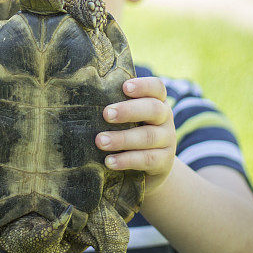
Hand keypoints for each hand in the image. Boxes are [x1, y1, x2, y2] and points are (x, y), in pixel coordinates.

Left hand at [95, 76, 175, 193]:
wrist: (152, 166)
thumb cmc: (132, 132)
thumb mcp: (129, 117)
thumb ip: (115, 105)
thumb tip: (83, 96)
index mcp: (157, 101)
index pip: (157, 87)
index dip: (143, 86)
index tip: (125, 87)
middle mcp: (166, 118)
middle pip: (153, 109)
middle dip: (128, 111)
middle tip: (106, 114)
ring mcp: (168, 140)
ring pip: (148, 136)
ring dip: (122, 138)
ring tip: (100, 141)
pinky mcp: (164, 161)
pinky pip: (147, 160)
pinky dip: (127, 160)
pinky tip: (109, 161)